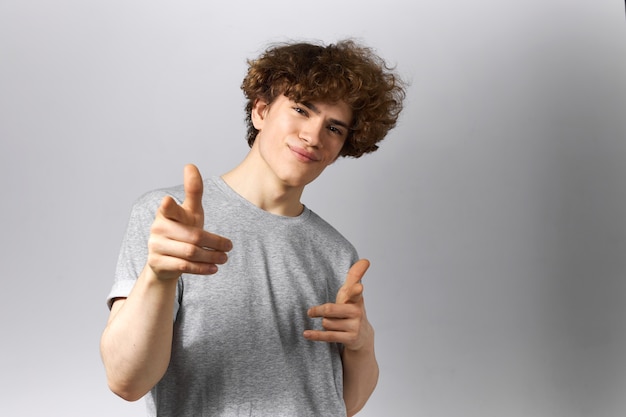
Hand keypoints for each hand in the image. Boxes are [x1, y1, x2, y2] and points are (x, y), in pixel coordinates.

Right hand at [147, 164, 232, 280]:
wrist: (164, 262)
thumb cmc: (182, 230)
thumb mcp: (190, 212)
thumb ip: (193, 191)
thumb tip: (190, 165)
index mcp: (166, 212)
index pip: (169, 208)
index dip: (169, 205)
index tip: (168, 200)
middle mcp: (158, 227)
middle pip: (193, 236)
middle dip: (214, 243)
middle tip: (229, 247)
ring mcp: (155, 246)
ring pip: (190, 252)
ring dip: (211, 256)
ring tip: (224, 258)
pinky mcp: (157, 263)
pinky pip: (184, 266)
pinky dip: (202, 268)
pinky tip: (214, 268)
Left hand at [304, 259, 373, 350]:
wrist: (362, 337)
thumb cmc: (351, 309)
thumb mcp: (352, 294)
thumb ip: (355, 276)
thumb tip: (365, 260)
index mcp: (357, 299)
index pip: (355, 292)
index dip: (356, 289)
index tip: (359, 287)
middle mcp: (357, 312)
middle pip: (330, 310)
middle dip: (319, 311)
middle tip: (311, 312)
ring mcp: (354, 326)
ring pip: (326, 323)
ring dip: (324, 323)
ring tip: (331, 324)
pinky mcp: (350, 339)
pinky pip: (328, 336)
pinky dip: (315, 335)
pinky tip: (306, 333)